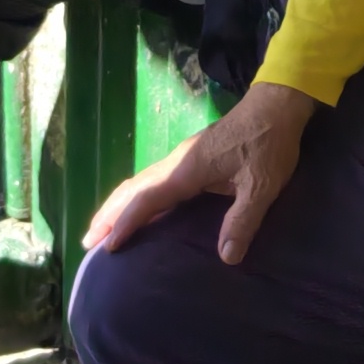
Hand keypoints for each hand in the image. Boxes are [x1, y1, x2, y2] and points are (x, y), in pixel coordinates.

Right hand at [90, 83, 314, 264]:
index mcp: (187, 170)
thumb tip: (226, 258)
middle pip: (133, 189)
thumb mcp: (262, 185)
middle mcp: (177, 163)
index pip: (147, 199)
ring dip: (119, 205)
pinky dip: (136, 198)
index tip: (107, 247)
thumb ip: (243, 220)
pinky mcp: (191, 158)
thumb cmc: (268, 144)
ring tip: (103, 229)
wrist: (275, 106)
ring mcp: (182, 158)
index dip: (126, 223)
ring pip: (140, 183)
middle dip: (109, 215)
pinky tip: (139, 210)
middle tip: (88, 241)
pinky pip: (153, 181)